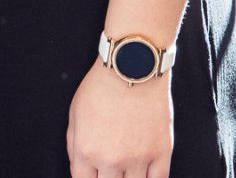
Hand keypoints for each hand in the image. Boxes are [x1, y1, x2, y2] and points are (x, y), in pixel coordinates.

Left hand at [66, 57, 173, 177]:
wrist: (132, 67)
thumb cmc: (101, 87)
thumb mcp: (75, 114)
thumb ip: (74, 146)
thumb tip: (79, 168)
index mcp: (86, 151)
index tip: (94, 175)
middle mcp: (111, 160)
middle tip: (112, 169)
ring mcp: (138, 158)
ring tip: (126, 170)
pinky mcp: (161, 152)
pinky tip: (145, 174)